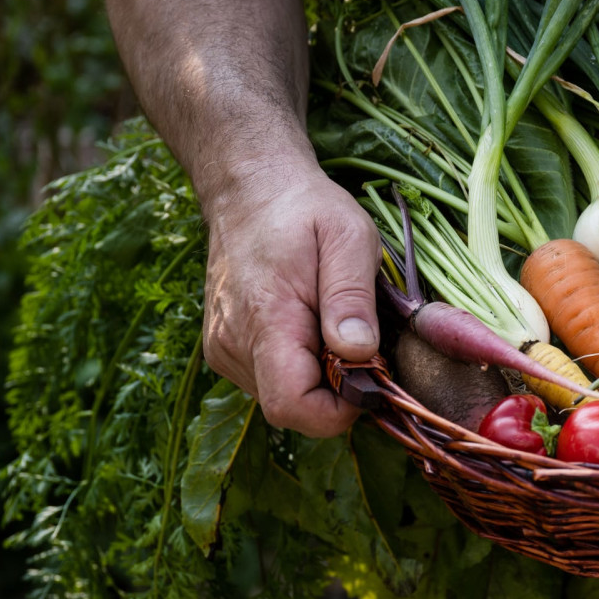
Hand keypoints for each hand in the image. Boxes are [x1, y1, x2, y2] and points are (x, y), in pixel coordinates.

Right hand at [201, 166, 381, 434]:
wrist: (250, 189)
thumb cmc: (305, 209)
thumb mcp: (348, 237)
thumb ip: (352, 297)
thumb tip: (359, 353)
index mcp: (265, 320)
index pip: (293, 406)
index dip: (341, 409)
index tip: (373, 375)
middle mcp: (233, 345)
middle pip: (293, 407)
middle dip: (338, 389)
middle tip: (360, 337)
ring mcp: (224, 350)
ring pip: (284, 396)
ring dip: (320, 375)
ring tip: (332, 320)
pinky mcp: (224, 349)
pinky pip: (270, 379)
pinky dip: (300, 365)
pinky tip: (311, 323)